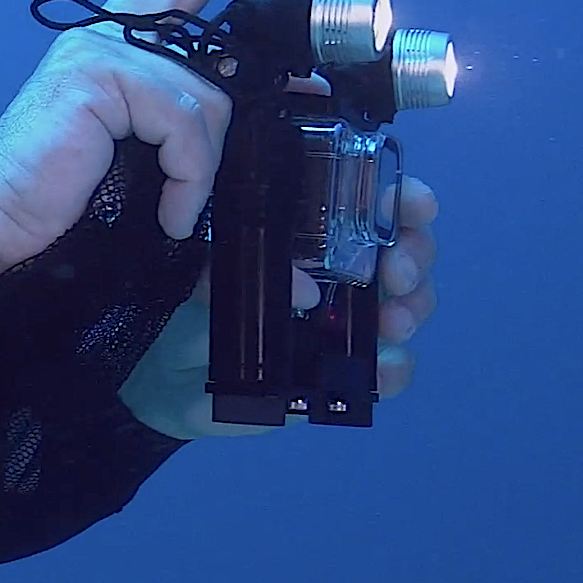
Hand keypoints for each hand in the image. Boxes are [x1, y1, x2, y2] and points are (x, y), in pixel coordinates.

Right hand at [0, 0, 355, 299]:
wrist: (0, 222)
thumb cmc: (70, 193)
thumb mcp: (157, 160)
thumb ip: (214, 141)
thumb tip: (300, 148)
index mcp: (127, 40)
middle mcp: (111, 30)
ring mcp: (100, 49)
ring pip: (206, 86)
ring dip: (208, 156)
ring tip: (185, 204)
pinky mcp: (95, 79)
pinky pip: (181, 118)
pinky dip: (189, 174)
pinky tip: (172, 211)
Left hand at [119, 174, 443, 438]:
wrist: (168, 381)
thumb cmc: (186, 311)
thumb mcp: (197, 281)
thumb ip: (227, 273)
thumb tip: (303, 290)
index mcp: (307, 235)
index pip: (368, 203)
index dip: (402, 200)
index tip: (414, 207)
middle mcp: (337, 273)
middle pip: (403, 252)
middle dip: (414, 256)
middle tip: (396, 273)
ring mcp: (344, 324)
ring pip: (405, 305)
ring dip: (412, 308)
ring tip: (393, 320)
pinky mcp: (340, 373)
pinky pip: (385, 370)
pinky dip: (395, 368)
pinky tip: (383, 367)